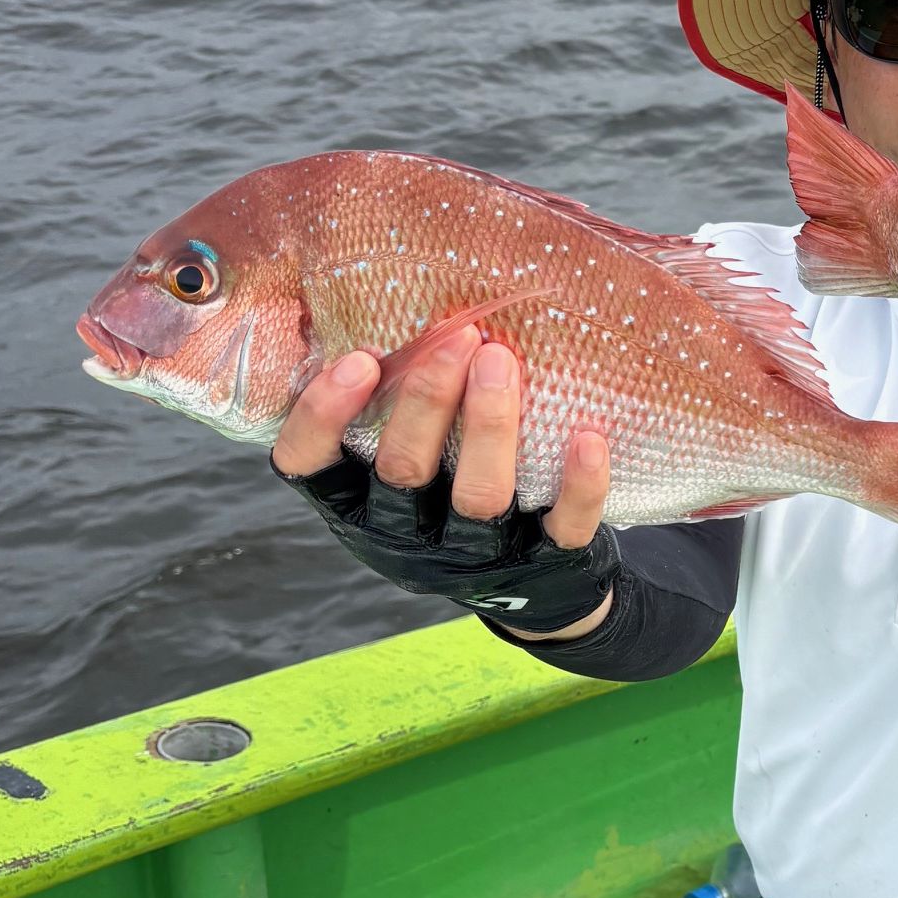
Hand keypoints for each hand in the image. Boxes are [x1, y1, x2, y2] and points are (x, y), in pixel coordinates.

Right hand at [271, 330, 616, 638]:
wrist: (535, 593)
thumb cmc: (451, 495)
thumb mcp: (405, 464)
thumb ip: (385, 407)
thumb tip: (373, 303)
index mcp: (359, 504)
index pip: (310, 466)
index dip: (322, 416)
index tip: (358, 359)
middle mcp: (408, 537)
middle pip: (404, 470)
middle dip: (428, 400)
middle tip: (459, 336)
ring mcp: (478, 556)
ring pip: (478, 496)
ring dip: (490, 425)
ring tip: (501, 359)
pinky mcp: (545, 565)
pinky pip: (562, 527)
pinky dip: (579, 484)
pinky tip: (587, 435)